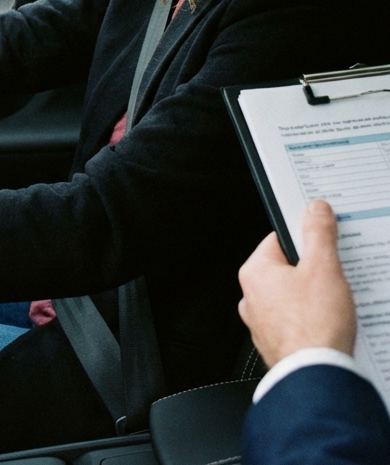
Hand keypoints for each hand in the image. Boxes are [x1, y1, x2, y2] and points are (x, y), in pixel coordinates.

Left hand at [238, 199, 355, 367]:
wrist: (316, 377)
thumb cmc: (314, 327)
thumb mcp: (323, 269)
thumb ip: (318, 234)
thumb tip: (315, 210)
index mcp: (255, 272)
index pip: (279, 240)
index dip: (304, 237)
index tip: (322, 237)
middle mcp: (251, 296)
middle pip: (286, 269)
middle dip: (312, 270)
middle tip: (335, 273)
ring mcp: (262, 321)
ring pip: (291, 297)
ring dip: (313, 297)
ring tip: (335, 302)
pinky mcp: (276, 342)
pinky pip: (295, 321)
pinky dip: (312, 320)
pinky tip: (330, 324)